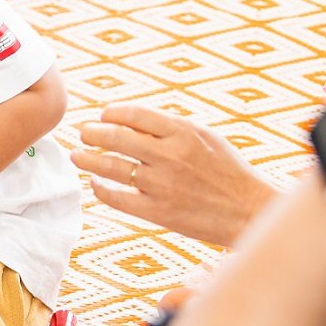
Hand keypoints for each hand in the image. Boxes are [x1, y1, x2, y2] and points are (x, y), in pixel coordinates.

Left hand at [74, 104, 274, 246]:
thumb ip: (171, 126)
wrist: (248, 209)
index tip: (102, 116)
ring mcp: (162, 185)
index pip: (134, 113)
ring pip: (110, 167)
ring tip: (77, 155)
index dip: (111, 113)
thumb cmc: (227, 170)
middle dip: (92, 132)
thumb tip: (131, 118)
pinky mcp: (158, 211)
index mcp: (183, 131)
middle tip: (82, 133)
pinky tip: (96, 184)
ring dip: (87, 159)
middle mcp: (170, 155)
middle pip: (115, 137)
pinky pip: (117, 198)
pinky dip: (101, 189)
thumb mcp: (206, 136)